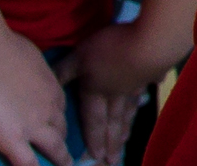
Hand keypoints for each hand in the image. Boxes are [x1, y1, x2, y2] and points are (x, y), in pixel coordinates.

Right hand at [0, 28, 72, 165]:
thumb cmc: (1, 47)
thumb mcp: (28, 55)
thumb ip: (30, 69)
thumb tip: (24, 69)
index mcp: (52, 86)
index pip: (59, 108)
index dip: (58, 117)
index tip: (56, 124)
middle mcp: (49, 108)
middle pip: (61, 128)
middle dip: (62, 138)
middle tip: (62, 150)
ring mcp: (33, 126)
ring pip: (54, 148)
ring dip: (60, 159)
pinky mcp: (12, 140)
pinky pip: (28, 164)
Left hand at [58, 23, 167, 164]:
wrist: (149, 43)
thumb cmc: (110, 51)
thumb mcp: (79, 56)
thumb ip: (64, 70)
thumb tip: (46, 85)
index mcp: (96, 92)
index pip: (92, 121)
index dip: (92, 139)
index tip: (94, 158)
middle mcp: (115, 94)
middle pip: (112, 122)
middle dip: (111, 142)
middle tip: (113, 160)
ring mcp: (135, 85)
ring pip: (128, 109)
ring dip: (126, 126)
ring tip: (126, 140)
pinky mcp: (150, 72)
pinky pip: (147, 87)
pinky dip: (145, 95)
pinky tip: (148, 97)